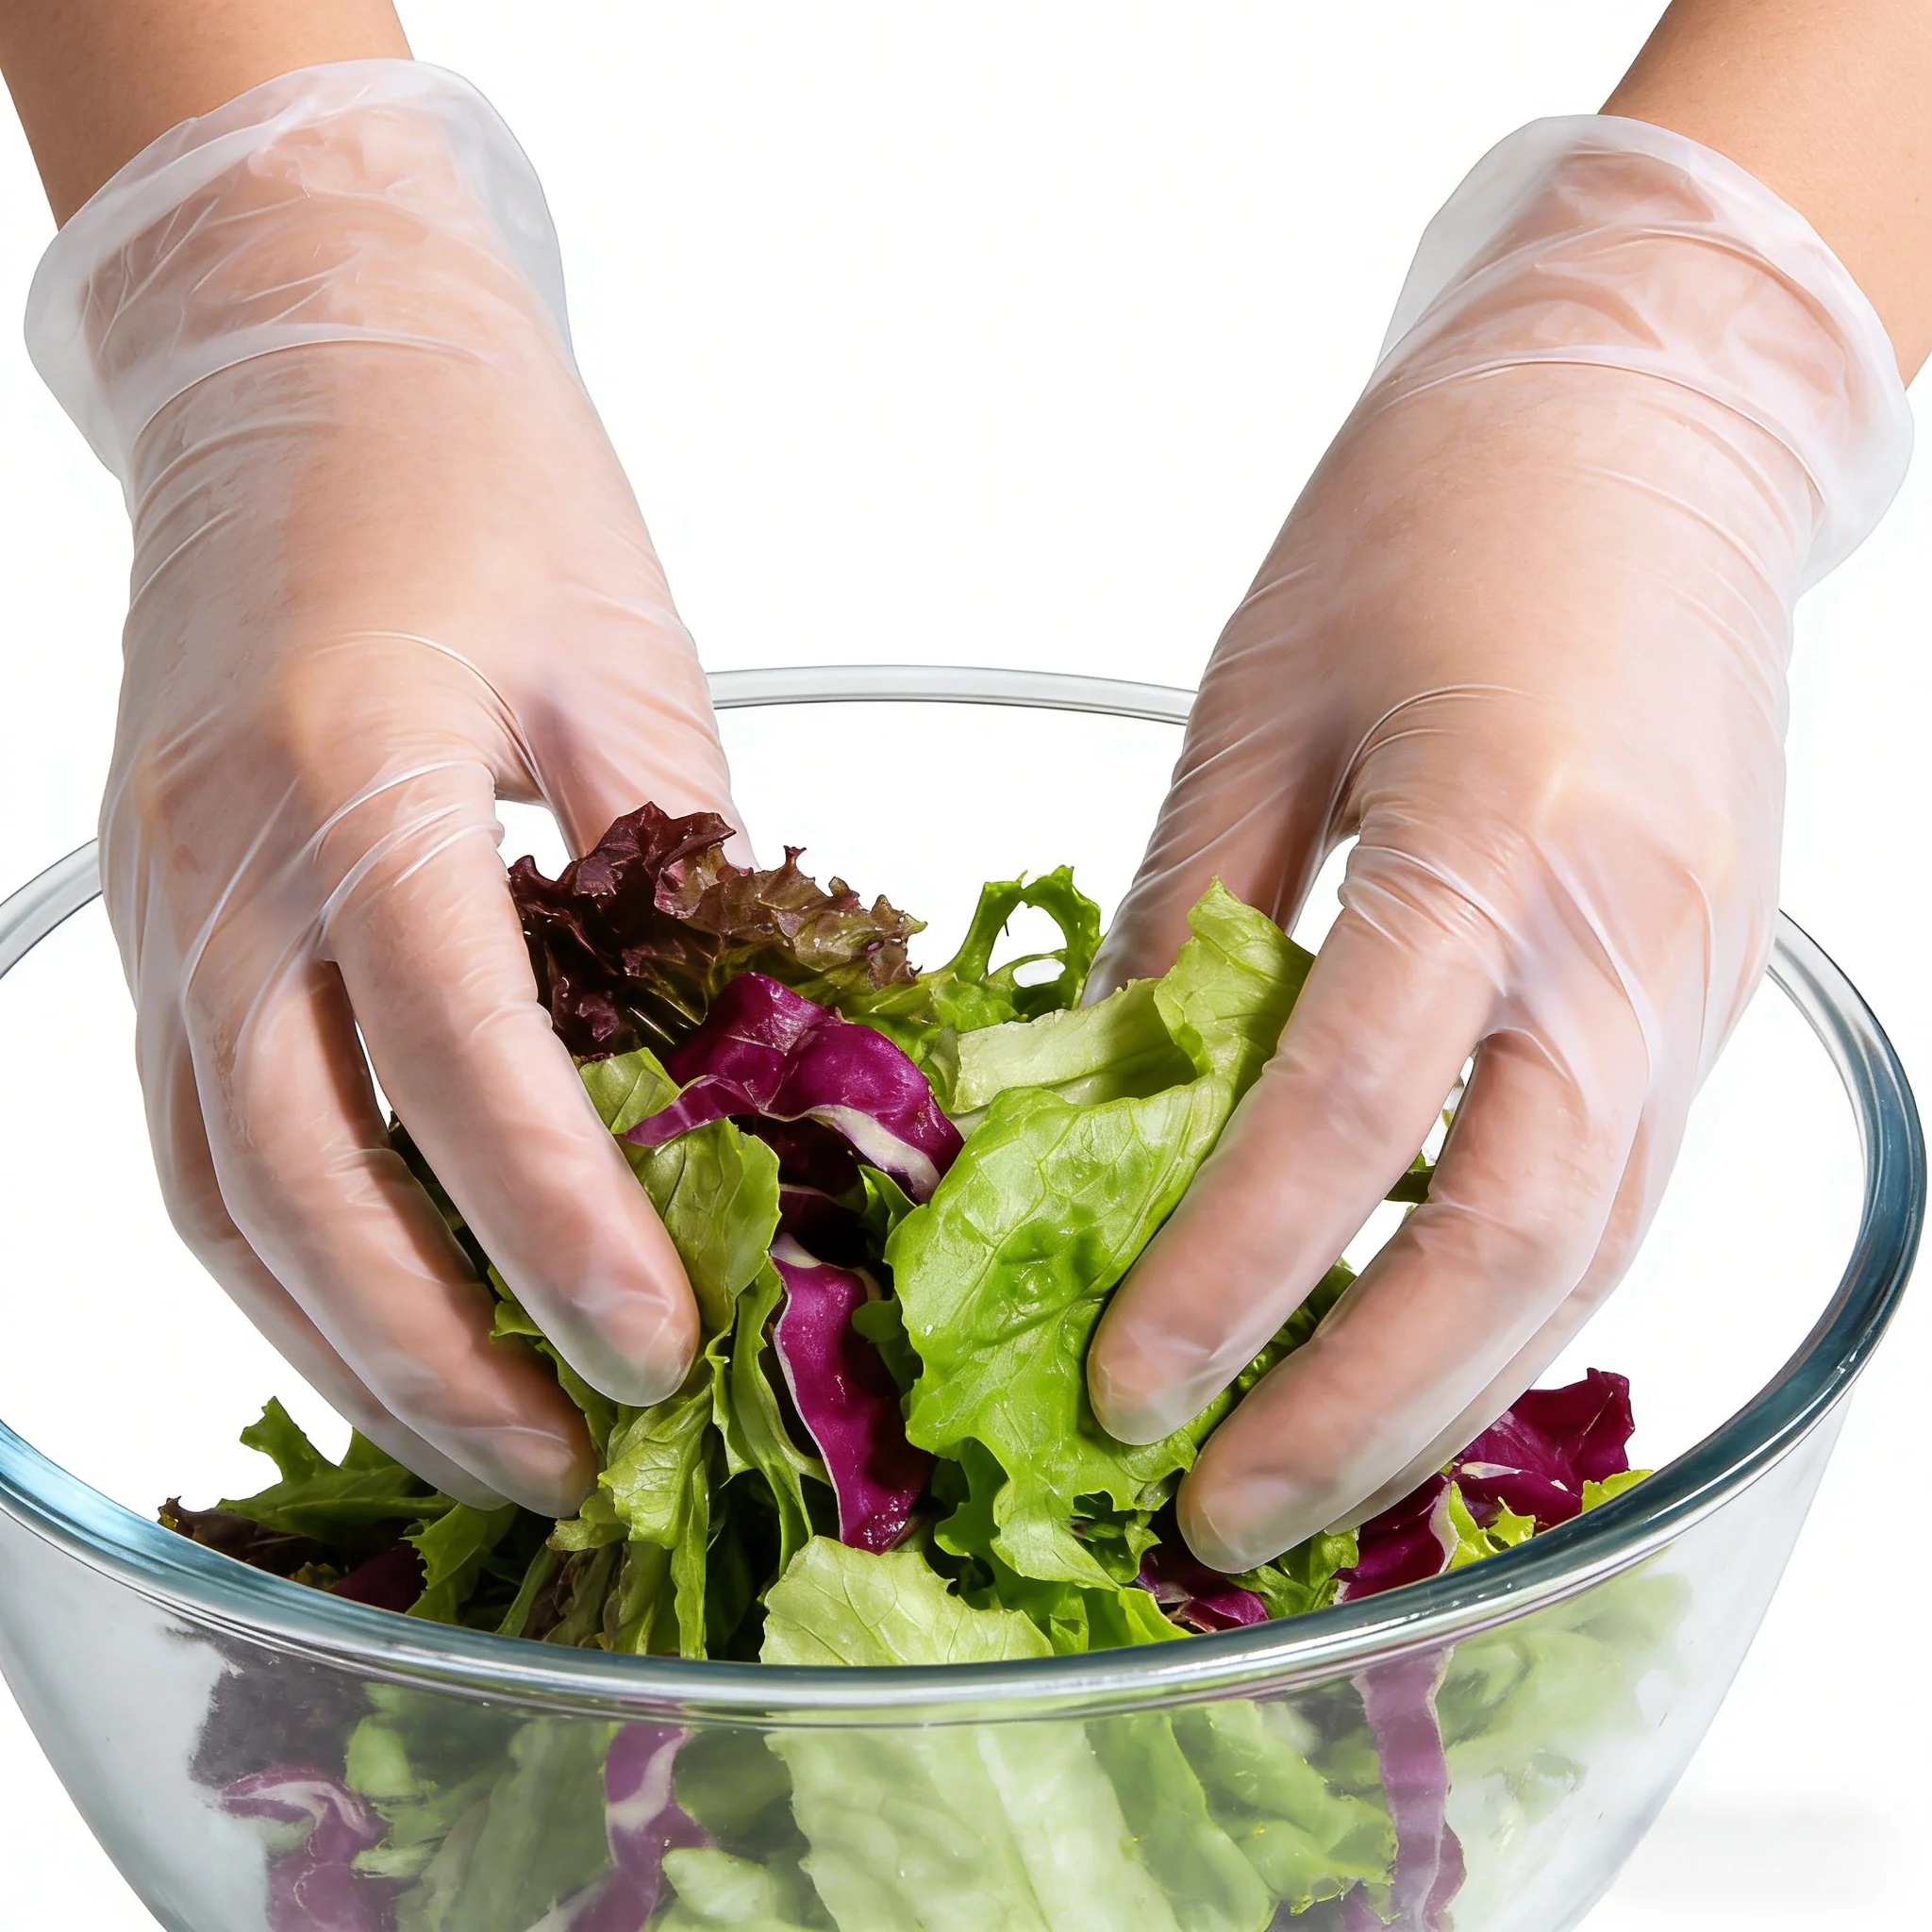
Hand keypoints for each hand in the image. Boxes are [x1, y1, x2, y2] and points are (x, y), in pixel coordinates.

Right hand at [28, 64, 734, 1512]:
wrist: (302, 344)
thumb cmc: (477, 471)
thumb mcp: (626, 658)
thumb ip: (682, 867)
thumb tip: (747, 1053)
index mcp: (354, 778)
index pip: (455, 1065)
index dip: (557, 1233)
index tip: (659, 1353)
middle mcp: (221, 864)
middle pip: (301, 1185)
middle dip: (436, 1356)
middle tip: (569, 1462)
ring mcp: (161, 899)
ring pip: (222, 1191)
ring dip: (346, 1343)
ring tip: (480, 1438)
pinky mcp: (159, 916)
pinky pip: (195, 1134)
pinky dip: (285, 1257)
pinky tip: (379, 1319)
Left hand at [1085, 118, 1909, 1571]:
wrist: (1652, 421)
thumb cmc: (1436, 516)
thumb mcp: (1258, 699)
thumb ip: (1190, 912)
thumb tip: (1107, 1093)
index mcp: (1492, 840)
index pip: (1344, 1124)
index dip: (1223, 1281)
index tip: (1121, 1394)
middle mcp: (1622, 943)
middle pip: (1502, 1250)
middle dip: (1353, 1416)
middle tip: (1214, 1522)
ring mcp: (1693, 984)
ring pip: (1583, 1259)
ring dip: (1439, 1398)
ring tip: (1305, 1487)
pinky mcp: (1707, 999)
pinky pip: (1613, 1196)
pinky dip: (1507, 1309)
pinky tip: (1412, 1362)